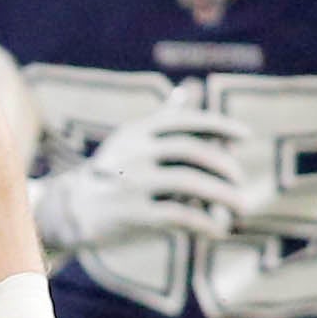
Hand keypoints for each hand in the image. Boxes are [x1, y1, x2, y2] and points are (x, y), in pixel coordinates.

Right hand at [34, 104, 266, 257]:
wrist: (70, 211)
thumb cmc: (111, 174)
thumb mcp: (133, 140)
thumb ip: (164, 118)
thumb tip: (191, 87)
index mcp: (136, 132)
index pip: (184, 120)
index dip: (218, 125)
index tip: (245, 136)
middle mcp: (133, 153)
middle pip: (192, 151)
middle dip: (224, 166)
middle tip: (240, 181)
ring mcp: (131, 183)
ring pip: (190, 183)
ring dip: (224, 195)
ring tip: (242, 207)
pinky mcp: (133, 215)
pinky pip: (181, 217)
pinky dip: (206, 224)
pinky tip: (219, 230)